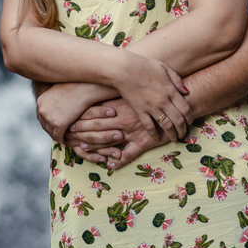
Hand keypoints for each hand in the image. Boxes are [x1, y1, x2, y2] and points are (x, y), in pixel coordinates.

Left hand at [36, 83, 105, 143]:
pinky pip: (58, 136)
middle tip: (60, 134)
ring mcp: (48, 117)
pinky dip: (62, 139)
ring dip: (57, 135)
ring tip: (64, 138)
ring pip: (51, 132)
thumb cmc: (74, 88)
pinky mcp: (58, 124)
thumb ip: (52, 100)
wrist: (84, 89)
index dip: (48, 122)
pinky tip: (67, 140)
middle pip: (45, 125)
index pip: (41, 116)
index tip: (55, 126)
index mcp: (40, 101)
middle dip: (52, 130)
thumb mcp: (57, 92)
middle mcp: (41, 109)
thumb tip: (54, 108)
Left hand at [67, 97, 186, 170]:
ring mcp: (133, 131)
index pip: (96, 111)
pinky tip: (110, 165)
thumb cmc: (156, 94)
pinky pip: (129, 153)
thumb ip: (122, 88)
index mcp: (120, 105)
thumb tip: (105, 81)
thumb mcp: (135, 90)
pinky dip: (119, 160)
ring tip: (82, 150)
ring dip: (95, 146)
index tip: (70, 120)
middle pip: (98, 126)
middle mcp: (124, 118)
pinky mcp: (144, 141)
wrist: (179, 102)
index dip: (82, 116)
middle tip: (69, 135)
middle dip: (83, 131)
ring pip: (110, 141)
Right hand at [112, 55, 190, 142]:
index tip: (190, 122)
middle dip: (183, 129)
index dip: (190, 118)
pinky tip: (157, 138)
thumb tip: (186, 91)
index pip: (186, 109)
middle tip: (183, 134)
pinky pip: (149, 126)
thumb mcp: (164, 67)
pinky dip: (154, 134)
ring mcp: (151, 107)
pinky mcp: (139, 111)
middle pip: (178, 120)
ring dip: (172, 134)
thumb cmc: (144, 65)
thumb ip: (177, 79)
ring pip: (166, 126)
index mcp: (170, 90)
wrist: (123, 69)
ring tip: (174, 138)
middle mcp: (163, 101)